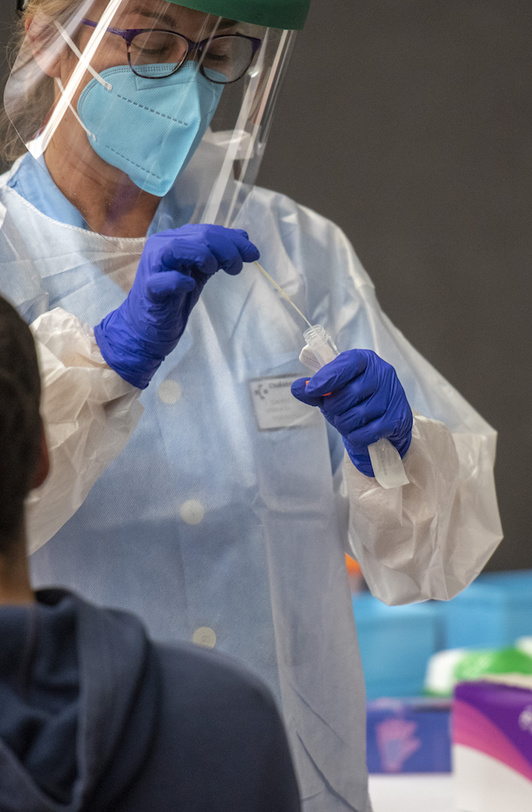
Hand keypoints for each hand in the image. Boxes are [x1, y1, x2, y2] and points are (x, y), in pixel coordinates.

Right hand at [94, 224, 258, 387]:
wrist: (147, 328)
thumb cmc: (174, 299)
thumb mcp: (200, 272)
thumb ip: (218, 254)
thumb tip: (243, 236)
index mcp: (174, 240)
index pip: (207, 231)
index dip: (233, 240)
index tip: (253, 254)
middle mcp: (161, 247)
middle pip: (199, 237)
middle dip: (227, 249)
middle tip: (238, 267)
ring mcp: (152, 267)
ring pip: (178, 248)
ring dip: (205, 257)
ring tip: (215, 271)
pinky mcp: (149, 290)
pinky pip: (163, 280)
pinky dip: (179, 281)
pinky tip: (190, 286)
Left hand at [291, 349, 412, 475]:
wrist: (386, 423)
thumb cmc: (357, 401)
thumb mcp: (334, 391)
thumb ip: (315, 390)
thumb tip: (297, 387)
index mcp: (365, 360)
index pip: (346, 364)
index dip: (327, 378)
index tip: (310, 390)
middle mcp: (382, 373)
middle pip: (348, 394)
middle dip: (334, 409)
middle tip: (334, 412)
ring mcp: (393, 395)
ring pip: (357, 416)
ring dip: (344, 424)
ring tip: (347, 422)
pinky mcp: (398, 418)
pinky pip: (367, 432)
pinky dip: (356, 436)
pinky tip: (358, 433)